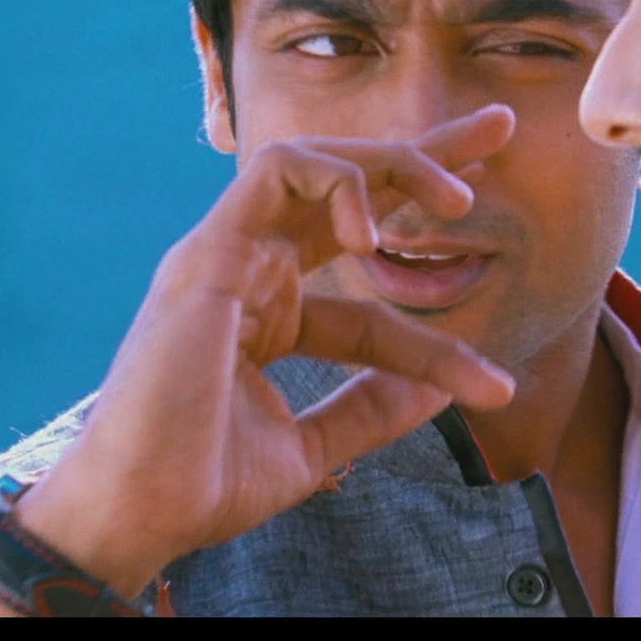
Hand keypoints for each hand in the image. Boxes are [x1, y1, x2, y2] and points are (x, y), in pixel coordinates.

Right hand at [5, 105, 518, 601]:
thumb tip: (439, 391)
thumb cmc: (203, 484)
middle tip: (499, 130)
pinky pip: (276, 171)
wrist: (140, 510)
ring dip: (392, 163)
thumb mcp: (312, 447)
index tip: (499, 383)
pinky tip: (376, 238)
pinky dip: (337, 184)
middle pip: (341, 187)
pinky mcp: (209, 250)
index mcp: (267, 312)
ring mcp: (226, 253)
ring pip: (312, 161)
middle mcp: (248, 268)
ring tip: (456, 198)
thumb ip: (369, 410)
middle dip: (421, 155)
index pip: (364, 285)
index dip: (434, 313)